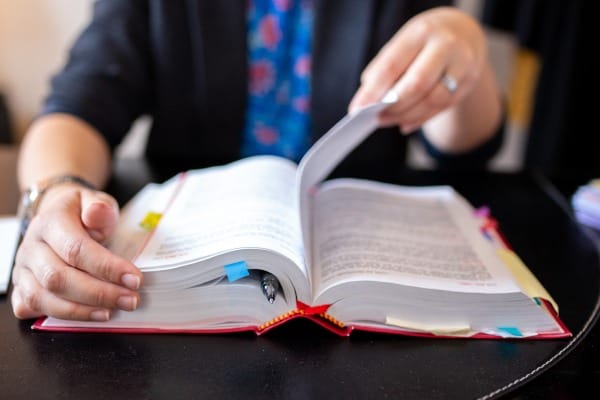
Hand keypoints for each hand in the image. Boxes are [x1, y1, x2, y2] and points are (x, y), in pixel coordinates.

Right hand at [11, 183, 142, 320]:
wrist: (57, 216)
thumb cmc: (81, 213)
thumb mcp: (95, 201)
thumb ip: (100, 208)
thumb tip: (97, 213)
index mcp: (49, 223)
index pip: (75, 249)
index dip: (106, 267)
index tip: (134, 279)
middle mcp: (31, 248)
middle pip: (59, 278)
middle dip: (99, 294)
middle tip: (130, 299)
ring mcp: (22, 270)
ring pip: (44, 298)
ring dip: (82, 310)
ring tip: (113, 311)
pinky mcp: (20, 288)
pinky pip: (32, 309)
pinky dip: (61, 316)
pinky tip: (88, 315)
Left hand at [349, 7, 487, 132]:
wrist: (463, 33)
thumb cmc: (422, 42)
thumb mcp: (402, 44)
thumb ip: (384, 68)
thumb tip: (366, 101)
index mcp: (420, 32)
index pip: (392, 66)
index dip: (373, 91)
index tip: (356, 108)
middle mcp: (445, 45)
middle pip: (417, 84)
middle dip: (393, 106)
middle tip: (375, 118)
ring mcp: (462, 64)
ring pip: (433, 100)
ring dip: (406, 115)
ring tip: (387, 120)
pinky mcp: (470, 82)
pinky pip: (442, 108)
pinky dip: (420, 119)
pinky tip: (405, 123)